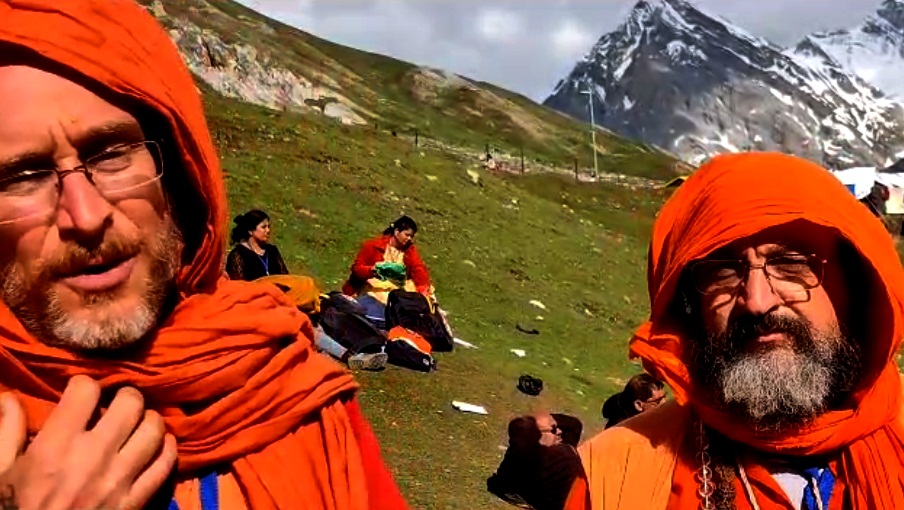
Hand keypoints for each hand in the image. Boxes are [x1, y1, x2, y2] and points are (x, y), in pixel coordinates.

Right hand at [0, 376, 177, 509]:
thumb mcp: (0, 472)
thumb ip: (6, 432)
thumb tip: (8, 396)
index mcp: (56, 447)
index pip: (86, 391)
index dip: (83, 385)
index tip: (80, 392)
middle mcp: (93, 457)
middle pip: (130, 404)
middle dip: (124, 396)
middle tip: (116, 403)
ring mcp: (119, 480)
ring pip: (154, 430)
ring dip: (148, 420)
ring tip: (138, 421)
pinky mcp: (136, 501)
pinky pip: (165, 465)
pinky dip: (166, 449)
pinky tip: (158, 445)